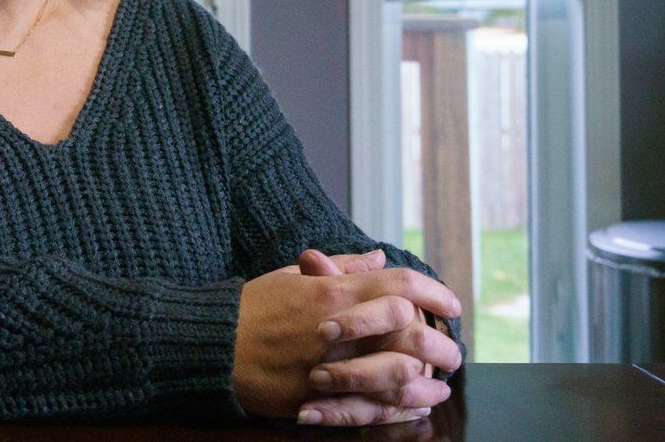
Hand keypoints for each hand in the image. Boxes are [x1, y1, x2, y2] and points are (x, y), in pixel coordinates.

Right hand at [229, 253, 460, 421]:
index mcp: (332, 291)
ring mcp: (328, 364)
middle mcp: (337, 326)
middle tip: (453, 350)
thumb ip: (340, 266)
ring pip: (397, 373)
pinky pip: (372, 406)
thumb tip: (379, 258)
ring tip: (440, 383)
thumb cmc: (251, 307)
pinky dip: (399, 407)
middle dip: (440, 342)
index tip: (452, 305)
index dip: (433, 292)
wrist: (212, 344)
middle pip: (409, 330)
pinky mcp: (318, 396)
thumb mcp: (291, 275)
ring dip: (427, 380)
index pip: (399, 284)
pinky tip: (413, 406)